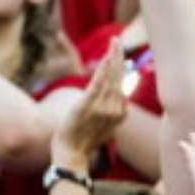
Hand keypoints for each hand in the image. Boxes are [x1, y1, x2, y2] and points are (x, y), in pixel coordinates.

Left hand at [52, 40, 126, 165]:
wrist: (71, 153)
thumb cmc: (85, 140)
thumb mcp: (105, 126)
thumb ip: (112, 110)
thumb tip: (119, 98)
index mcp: (120, 113)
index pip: (122, 85)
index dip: (121, 68)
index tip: (119, 54)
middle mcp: (114, 109)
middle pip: (119, 78)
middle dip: (119, 57)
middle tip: (118, 41)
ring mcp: (102, 108)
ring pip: (110, 78)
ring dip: (113, 58)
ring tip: (114, 43)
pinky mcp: (87, 106)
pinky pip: (98, 84)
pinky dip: (104, 70)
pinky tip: (107, 58)